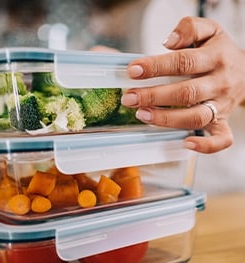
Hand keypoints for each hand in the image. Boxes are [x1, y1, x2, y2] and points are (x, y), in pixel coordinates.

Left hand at [121, 17, 244, 152]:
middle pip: (186, 93)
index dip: (156, 67)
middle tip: (129, 98)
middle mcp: (219, 83)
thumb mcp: (210, 31)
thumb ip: (190, 28)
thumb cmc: (219, 53)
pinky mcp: (223, 122)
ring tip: (142, 115)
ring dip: (167, 119)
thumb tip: (168, 42)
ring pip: (196, 117)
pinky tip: (186, 143)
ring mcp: (221, 105)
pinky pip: (221, 139)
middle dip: (154, 96)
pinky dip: (206, 146)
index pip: (183, 62)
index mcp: (214, 58)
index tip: (133, 70)